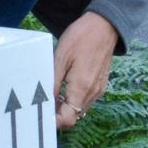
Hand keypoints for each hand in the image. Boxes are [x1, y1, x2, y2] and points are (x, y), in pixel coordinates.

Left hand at [52, 12, 119, 128]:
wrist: (104, 25)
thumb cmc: (81, 38)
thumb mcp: (60, 57)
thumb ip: (53, 82)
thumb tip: (45, 102)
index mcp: (81, 87)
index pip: (68, 119)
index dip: (54, 121)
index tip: (42, 114)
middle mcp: (92, 92)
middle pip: (74, 116)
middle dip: (58, 114)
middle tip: (43, 103)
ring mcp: (98, 89)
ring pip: (80, 109)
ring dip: (66, 107)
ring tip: (52, 93)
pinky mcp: (101, 84)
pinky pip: (86, 99)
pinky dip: (74, 99)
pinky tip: (64, 86)